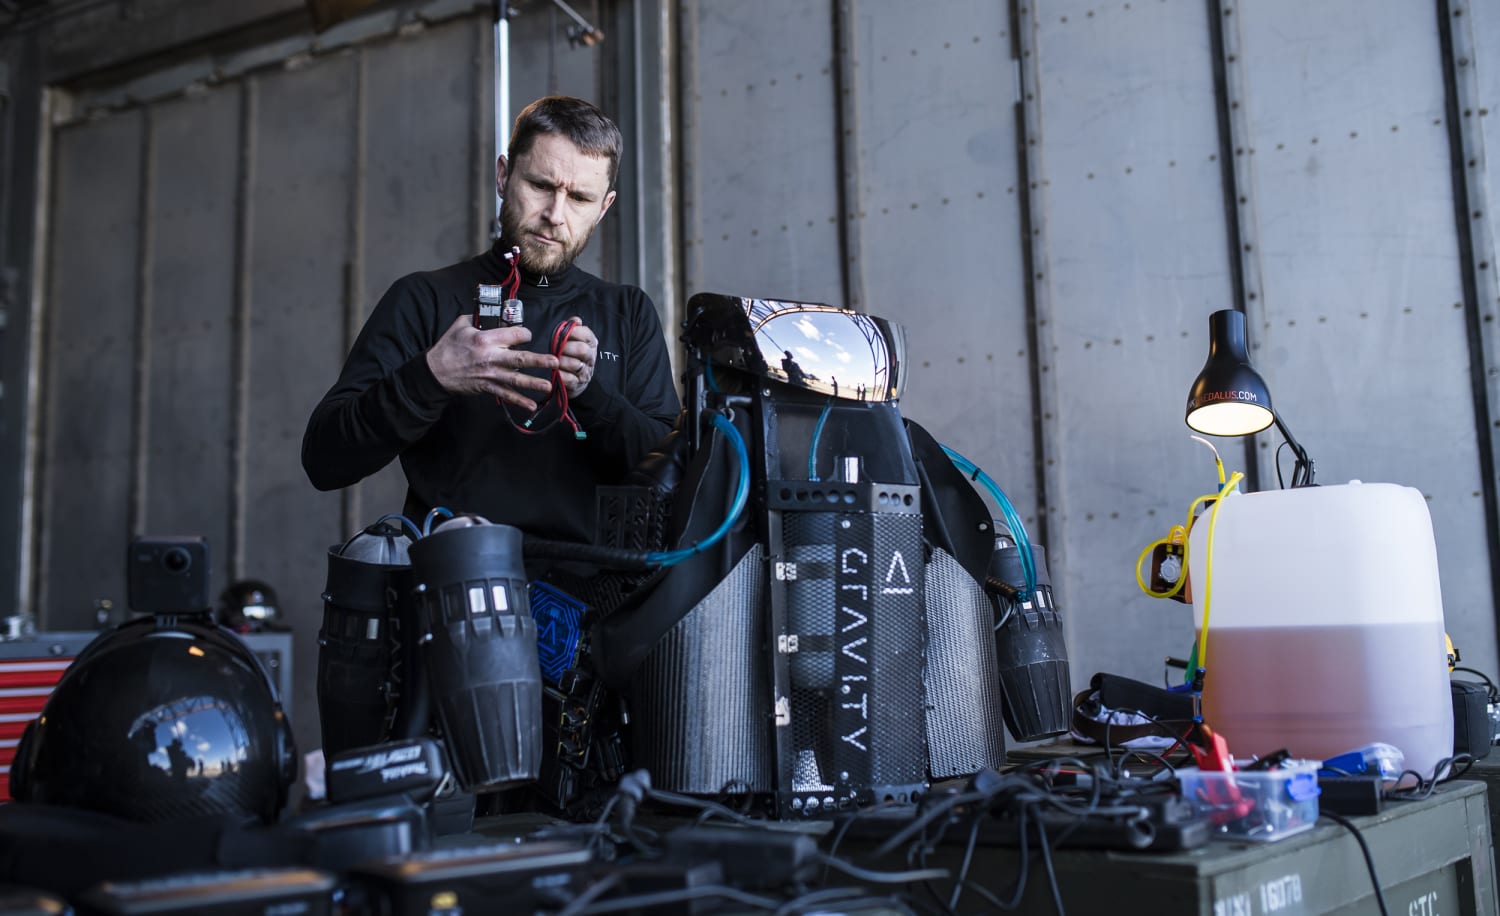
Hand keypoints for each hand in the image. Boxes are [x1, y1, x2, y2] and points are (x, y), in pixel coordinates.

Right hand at [425, 313, 557, 410]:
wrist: (435, 372)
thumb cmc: (448, 346)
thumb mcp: (461, 325)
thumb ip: (479, 318)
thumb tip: (494, 312)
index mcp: (485, 339)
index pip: (513, 334)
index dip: (523, 333)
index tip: (526, 335)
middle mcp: (490, 357)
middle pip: (519, 358)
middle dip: (539, 360)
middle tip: (555, 361)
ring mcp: (490, 374)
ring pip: (516, 379)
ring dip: (534, 383)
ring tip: (549, 384)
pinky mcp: (487, 387)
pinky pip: (506, 395)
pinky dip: (518, 401)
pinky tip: (531, 405)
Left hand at [557, 319, 597, 397]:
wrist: (575, 379)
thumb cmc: (572, 356)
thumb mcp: (574, 341)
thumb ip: (574, 329)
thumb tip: (576, 320)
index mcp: (591, 344)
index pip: (586, 335)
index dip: (573, 332)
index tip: (561, 333)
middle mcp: (591, 358)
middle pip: (582, 349)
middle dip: (565, 347)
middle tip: (555, 347)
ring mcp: (585, 372)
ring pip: (575, 364)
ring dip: (561, 361)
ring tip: (553, 360)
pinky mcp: (578, 385)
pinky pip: (569, 379)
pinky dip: (560, 374)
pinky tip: (555, 371)